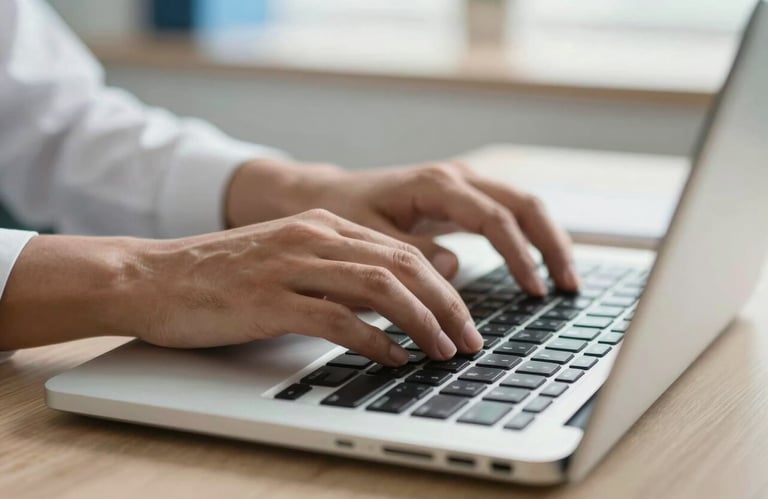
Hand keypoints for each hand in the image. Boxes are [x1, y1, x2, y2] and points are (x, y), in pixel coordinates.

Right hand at [130, 209, 481, 364]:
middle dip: (447, 305)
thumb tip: (390, 303)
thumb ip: (337, 272)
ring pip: (380, 287)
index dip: (443, 285)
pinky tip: (392, 358)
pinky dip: (374, 341)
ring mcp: (291, 266)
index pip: (403, 250)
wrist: (152, 276)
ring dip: (421, 322)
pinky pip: (337, 319)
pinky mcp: (269, 300)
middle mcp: (314, 238)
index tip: (463, 317)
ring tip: (442, 351)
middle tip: (468, 339)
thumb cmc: (221, 276)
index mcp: (323, 225)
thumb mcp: (288, 259)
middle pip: (404, 264)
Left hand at [227, 160, 577, 294]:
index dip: (519, 256)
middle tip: (567, 287)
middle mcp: (457, 178)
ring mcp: (463, 184)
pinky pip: (507, 214)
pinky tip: (538, 267)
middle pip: (524, 204)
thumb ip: (411, 253)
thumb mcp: (369, 238)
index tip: (534, 292)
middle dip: (551, 244)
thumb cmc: (345, 213)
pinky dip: (528, 239)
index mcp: (436, 185)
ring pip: (523, 205)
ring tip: (565, 281)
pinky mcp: (462, 198)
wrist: (329, 194)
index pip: (495, 219)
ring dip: (547, 240)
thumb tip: (455, 268)